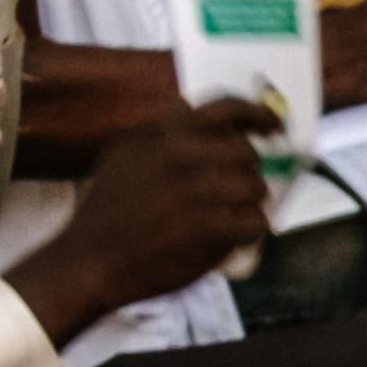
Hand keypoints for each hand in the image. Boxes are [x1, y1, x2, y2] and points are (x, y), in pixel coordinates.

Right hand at [6, 104, 271, 343]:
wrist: (92, 257)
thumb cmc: (110, 210)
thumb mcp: (127, 155)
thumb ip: (163, 136)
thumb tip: (204, 122)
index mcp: (161, 132)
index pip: (224, 108)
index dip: (257, 113)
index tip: (273, 124)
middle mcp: (180, 153)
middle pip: (246, 152)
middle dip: (248, 172)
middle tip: (236, 190)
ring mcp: (196, 189)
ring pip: (256, 187)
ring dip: (250, 204)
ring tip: (228, 216)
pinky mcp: (209, 226)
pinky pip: (256, 222)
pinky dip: (250, 231)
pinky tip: (230, 236)